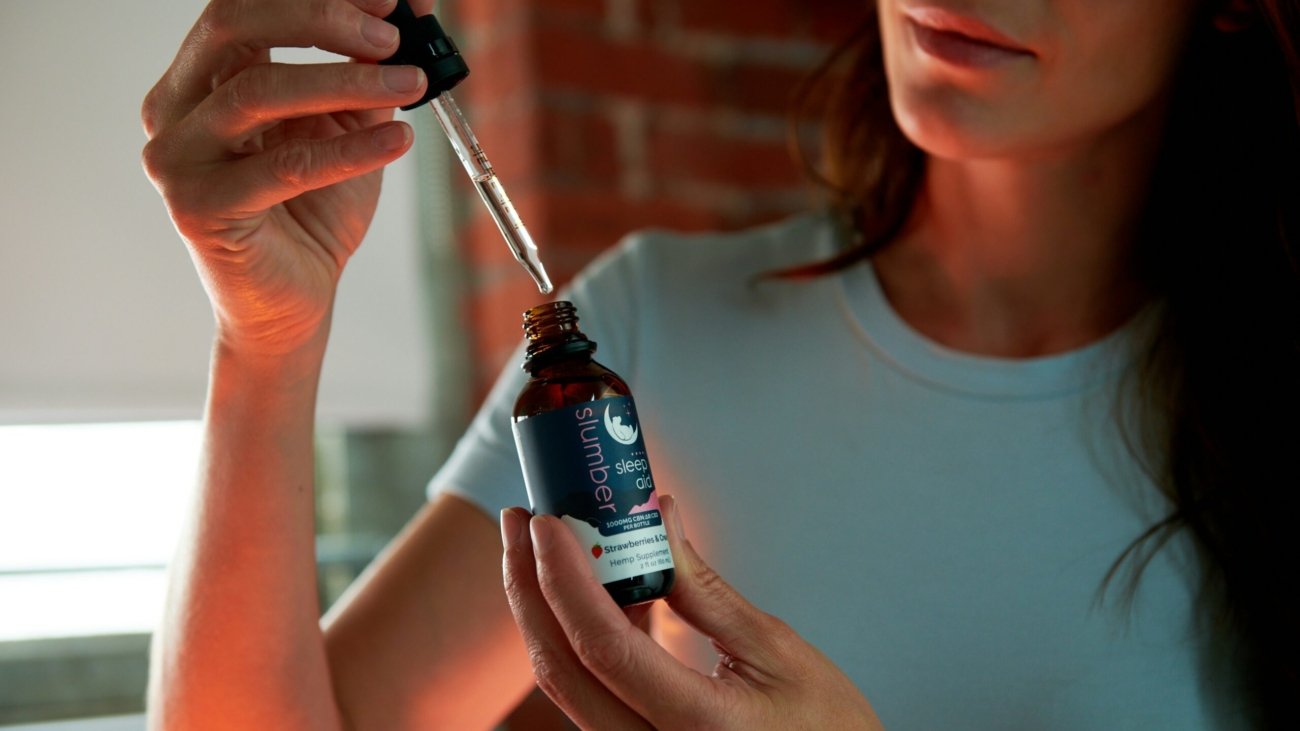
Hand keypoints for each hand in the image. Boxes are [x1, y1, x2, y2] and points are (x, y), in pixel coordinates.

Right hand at [141, 0, 430, 356]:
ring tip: (410, 84)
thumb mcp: (347, 127)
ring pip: (257, 91)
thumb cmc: (314, 211)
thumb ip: (367, 72)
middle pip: (234, 27)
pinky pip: (283, 166)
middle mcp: (176, 110)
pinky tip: (397, 140)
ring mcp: (179, 159)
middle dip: (319, 19)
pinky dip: (349, 149)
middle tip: (389, 35)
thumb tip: (411, 9)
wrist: (293, 301)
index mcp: (202, 79)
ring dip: (344, 80)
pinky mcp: (200, 208)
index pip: (246, 8)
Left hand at [501, 495, 885, 729]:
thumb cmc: (825, 730)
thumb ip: (705, 590)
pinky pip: (587, 694)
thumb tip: (658, 520)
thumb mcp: (776, 651)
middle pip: (561, 668)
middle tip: (520, 521)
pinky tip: (584, 591)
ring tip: (543, 545)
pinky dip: (574, 638)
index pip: (604, 645)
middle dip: (530, 587)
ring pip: (564, 684)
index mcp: (697, 725)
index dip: (565, 578)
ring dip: (544, 610)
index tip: (547, 523)